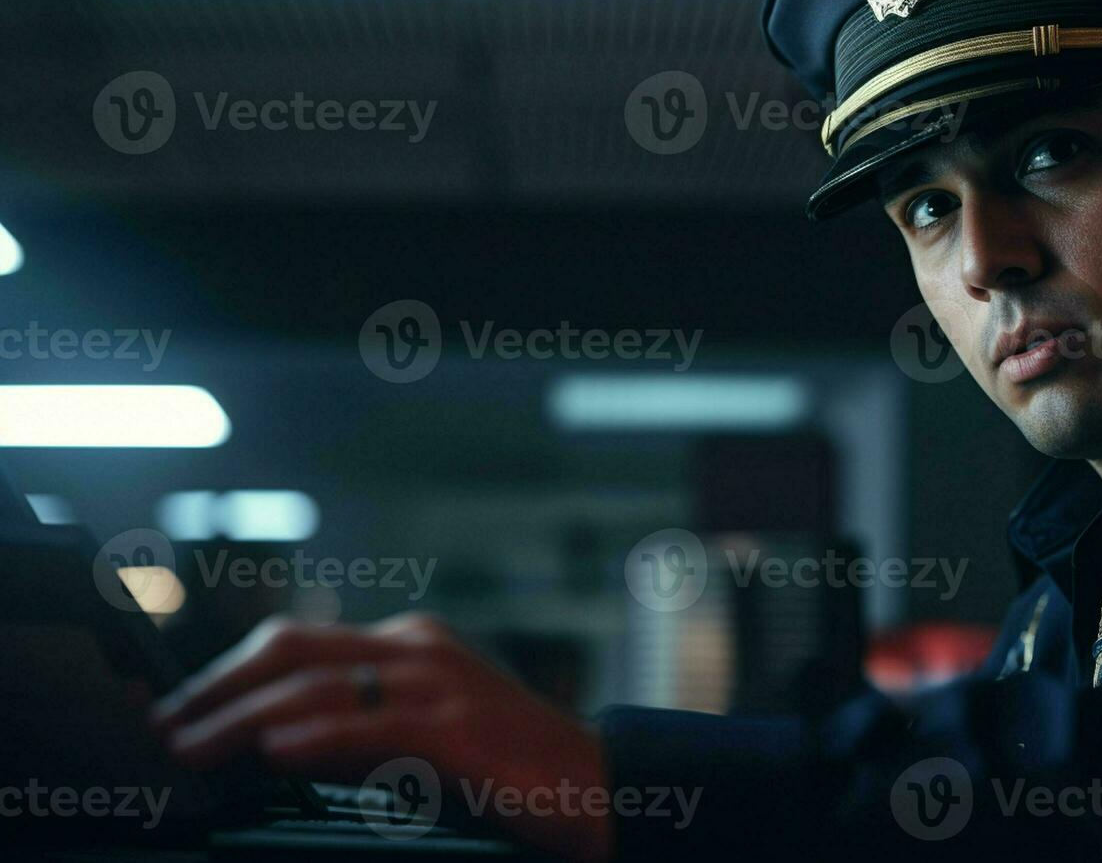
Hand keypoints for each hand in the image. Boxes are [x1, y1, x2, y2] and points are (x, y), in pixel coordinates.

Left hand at [150, 613, 611, 862]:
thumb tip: (277, 749)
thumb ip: (366, 728)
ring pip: (316, 690)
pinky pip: (370, 729)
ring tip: (190, 753)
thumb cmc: (518, 771)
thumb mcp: (432, 734)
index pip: (299, 645)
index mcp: (412, 645)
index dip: (228, 672)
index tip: (179, 710)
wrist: (604, 788)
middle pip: (292, 652)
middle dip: (216, 688)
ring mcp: (439, 686)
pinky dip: (315, 740)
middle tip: (164, 730)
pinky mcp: (458, 731)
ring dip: (240, 722)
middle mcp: (418, 651)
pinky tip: (272, 754)